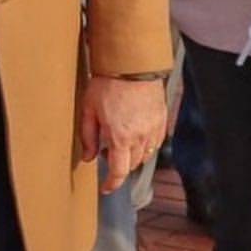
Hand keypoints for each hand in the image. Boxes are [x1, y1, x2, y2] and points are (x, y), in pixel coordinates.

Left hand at [78, 76, 167, 192]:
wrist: (132, 63)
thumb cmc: (109, 82)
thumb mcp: (89, 109)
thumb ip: (88, 136)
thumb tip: (88, 157)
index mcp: (120, 137)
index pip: (118, 172)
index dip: (111, 184)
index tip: (106, 187)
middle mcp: (140, 137)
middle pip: (132, 164)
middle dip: (120, 164)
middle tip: (108, 152)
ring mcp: (153, 129)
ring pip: (146, 154)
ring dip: (133, 154)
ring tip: (122, 140)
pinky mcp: (162, 119)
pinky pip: (156, 141)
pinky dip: (147, 143)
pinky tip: (137, 133)